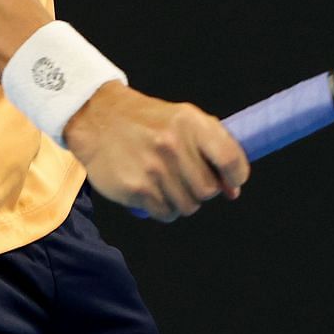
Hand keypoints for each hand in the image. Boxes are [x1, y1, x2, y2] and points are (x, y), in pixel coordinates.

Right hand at [61, 82, 249, 221]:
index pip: (230, 160)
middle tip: (184, 176)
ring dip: (181, 199)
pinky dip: (162, 207)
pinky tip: (151, 189)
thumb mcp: (184, 119)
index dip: (236, 177)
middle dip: (201, 188)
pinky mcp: (136, 189)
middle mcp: (173, 144)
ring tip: (164, 180)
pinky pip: (166, 214)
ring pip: (188, 206)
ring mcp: (154, 168)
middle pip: (209, 190)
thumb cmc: (147, 122)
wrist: (98, 120)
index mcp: (191, 123)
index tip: (230, 183)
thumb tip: (233, 189)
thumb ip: (215, 147)